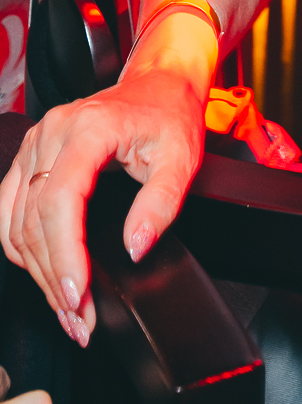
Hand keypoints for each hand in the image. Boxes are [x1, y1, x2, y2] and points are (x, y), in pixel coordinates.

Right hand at [0, 65, 205, 343]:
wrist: (158, 84)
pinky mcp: (30, 158)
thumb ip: (162, 203)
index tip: (77, 294)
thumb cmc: (169, 115)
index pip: (59, 200)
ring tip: (68, 309)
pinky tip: (46, 275)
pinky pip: (10, 212)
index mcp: (88, 128)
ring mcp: (36, 144)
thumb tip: (134, 247)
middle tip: (80, 319)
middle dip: (54, 277)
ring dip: (37, 272)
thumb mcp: (183, 157)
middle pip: (34, 219)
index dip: (64, 254)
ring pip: (16, 222)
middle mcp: (52, 133)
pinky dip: (24, 250)